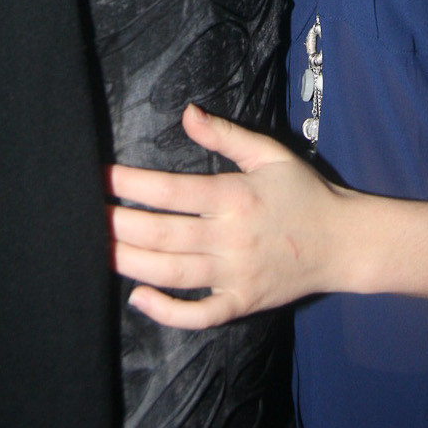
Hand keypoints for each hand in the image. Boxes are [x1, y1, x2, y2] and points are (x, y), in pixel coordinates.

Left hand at [108, 103, 346, 328]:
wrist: (343, 242)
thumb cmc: (302, 192)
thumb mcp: (269, 153)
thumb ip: (225, 135)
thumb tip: (186, 113)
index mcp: (235, 196)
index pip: (171, 191)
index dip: (131, 184)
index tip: (99, 177)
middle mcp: (231, 237)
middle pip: (162, 234)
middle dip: (118, 224)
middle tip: (84, 215)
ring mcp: (235, 276)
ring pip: (171, 273)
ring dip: (129, 263)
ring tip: (96, 249)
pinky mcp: (241, 304)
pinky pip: (198, 314)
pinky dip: (166, 310)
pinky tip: (138, 296)